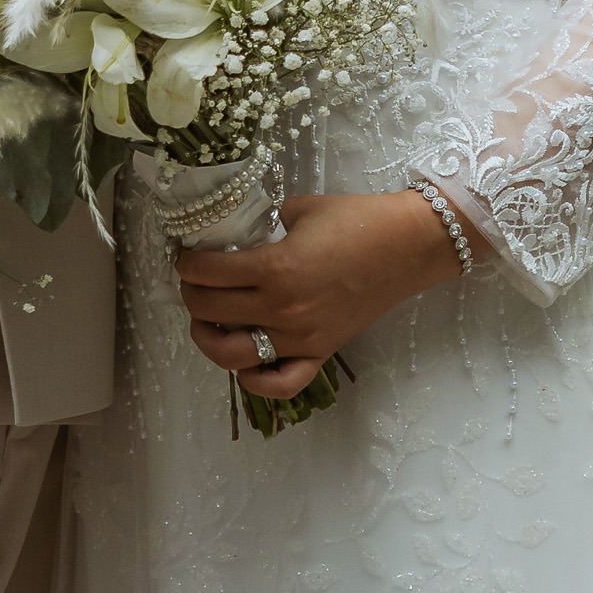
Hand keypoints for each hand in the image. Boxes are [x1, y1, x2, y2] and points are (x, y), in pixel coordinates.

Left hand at [178, 190, 466, 398]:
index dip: (186, 262)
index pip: (206, 272)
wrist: (407, 245)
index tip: (186, 254)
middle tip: (193, 279)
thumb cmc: (357, 219)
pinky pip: (279, 384)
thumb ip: (262, 222)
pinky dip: (254, 380)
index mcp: (274, 268)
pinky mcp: (320, 353)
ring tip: (205, 321)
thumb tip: (235, 234)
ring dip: (207, 339)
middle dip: (190, 293)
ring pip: (232, 355)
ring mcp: (301, 338)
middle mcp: (282, 309)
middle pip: (208, 312)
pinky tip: (244, 362)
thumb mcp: (299, 209)